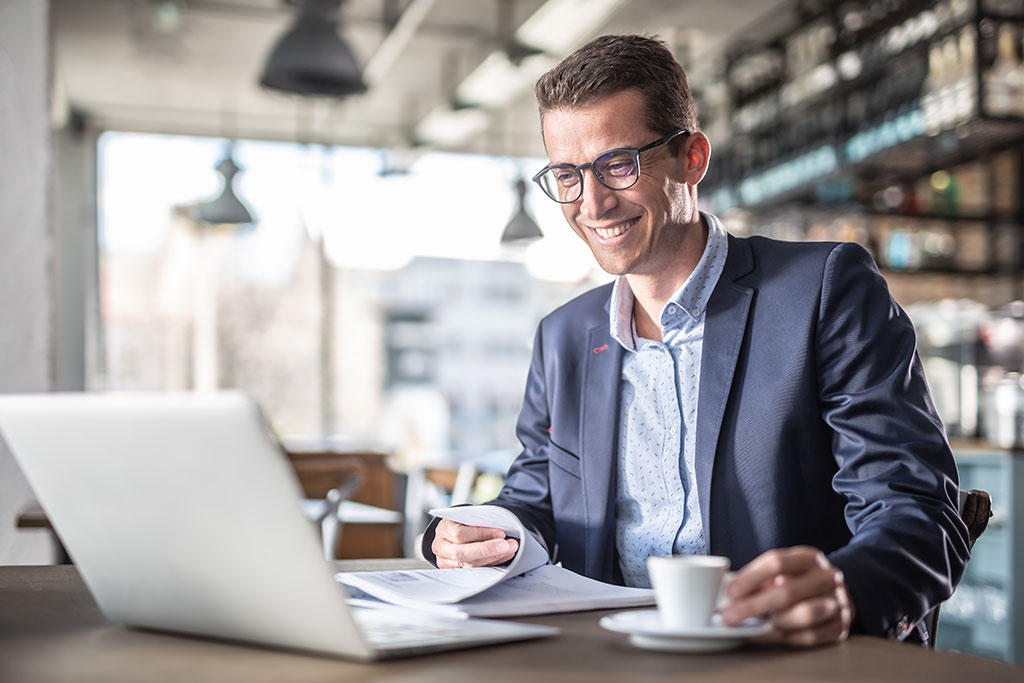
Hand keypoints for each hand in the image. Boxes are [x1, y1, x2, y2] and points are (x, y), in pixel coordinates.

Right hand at [431, 519, 518, 568]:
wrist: (452, 533)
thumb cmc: (463, 522)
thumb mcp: (467, 516)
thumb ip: (479, 521)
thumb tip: (498, 530)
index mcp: (443, 529)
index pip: (459, 534)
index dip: (480, 534)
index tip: (500, 533)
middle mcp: (441, 548)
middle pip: (462, 553)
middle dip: (488, 550)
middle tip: (507, 545)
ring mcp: (446, 562)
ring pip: (470, 565)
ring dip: (494, 557)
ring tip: (510, 549)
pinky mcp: (455, 572)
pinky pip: (475, 571)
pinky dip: (492, 563)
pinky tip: (504, 556)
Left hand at [719, 546, 853, 646]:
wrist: (839, 594)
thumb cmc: (801, 580)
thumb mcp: (785, 570)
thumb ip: (761, 578)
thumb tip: (731, 594)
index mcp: (808, 557)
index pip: (776, 562)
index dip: (750, 578)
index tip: (730, 592)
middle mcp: (826, 577)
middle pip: (787, 591)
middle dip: (754, 606)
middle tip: (730, 616)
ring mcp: (837, 602)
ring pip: (804, 614)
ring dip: (776, 621)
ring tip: (759, 624)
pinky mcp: (840, 626)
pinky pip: (810, 637)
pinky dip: (787, 637)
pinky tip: (773, 634)